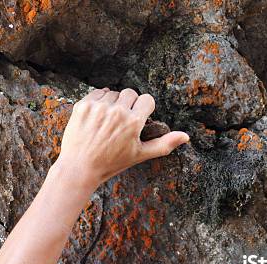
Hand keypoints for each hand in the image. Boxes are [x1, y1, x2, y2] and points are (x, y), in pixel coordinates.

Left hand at [55, 88, 188, 188]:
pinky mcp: (83, 105)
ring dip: (113, 103)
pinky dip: (99, 101)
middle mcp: (116, 111)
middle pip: (130, 93)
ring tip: (108, 123)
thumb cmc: (112, 163)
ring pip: (114, 93)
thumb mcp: (140, 155)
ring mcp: (98, 107)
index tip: (137, 120)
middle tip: (121, 123)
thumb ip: (164, 144)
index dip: (144, 109)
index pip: (147, 100)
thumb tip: (186, 136)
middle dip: (129, 105)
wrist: (80, 168)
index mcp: (133, 122)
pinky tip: (98, 117)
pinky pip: (98, 93)